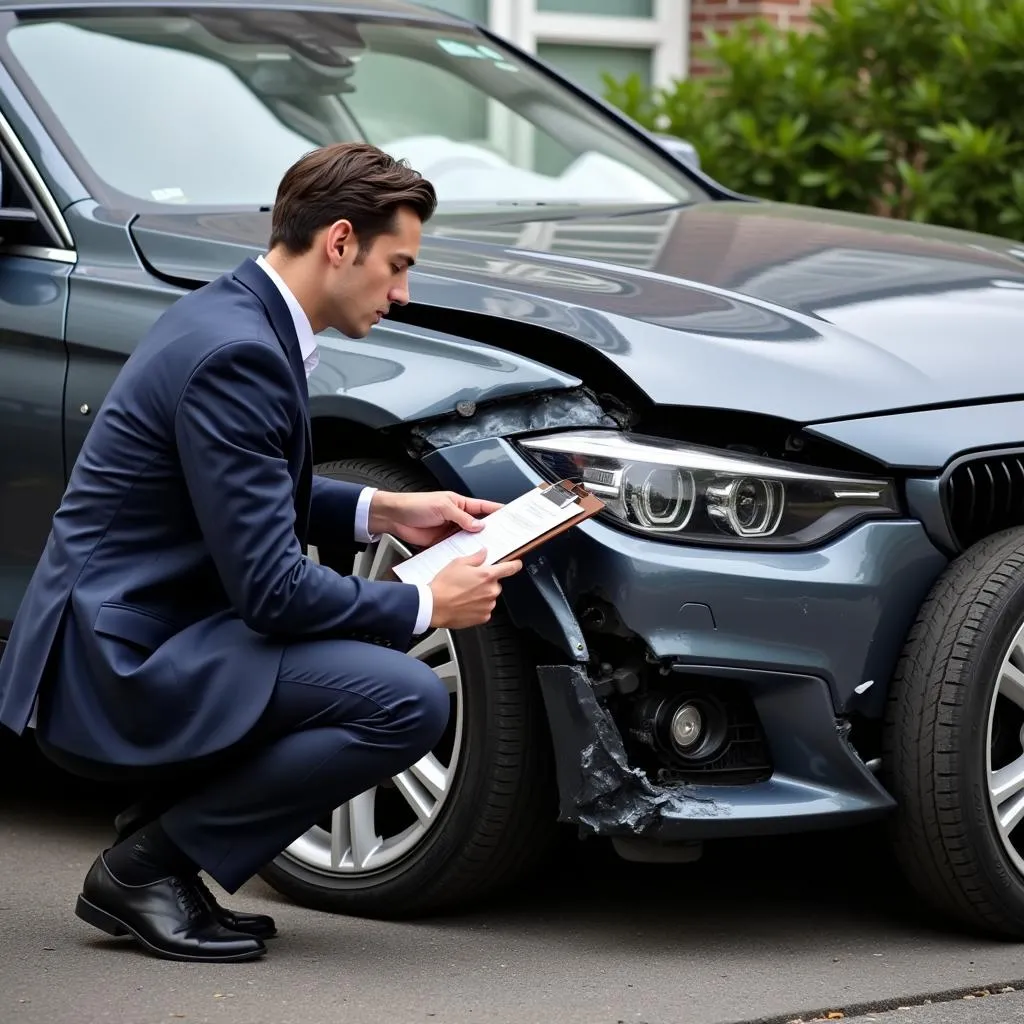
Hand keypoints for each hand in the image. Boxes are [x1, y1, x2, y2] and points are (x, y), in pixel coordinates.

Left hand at [368, 490, 502, 548]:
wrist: (395, 517)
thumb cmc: (416, 504)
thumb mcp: (442, 507)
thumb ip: (462, 517)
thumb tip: (479, 525)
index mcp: (460, 504)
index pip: (484, 507)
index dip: (498, 511)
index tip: (511, 516)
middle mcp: (458, 518)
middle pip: (479, 526)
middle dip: (491, 531)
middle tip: (504, 538)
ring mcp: (451, 531)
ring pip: (469, 539)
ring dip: (477, 544)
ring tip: (489, 551)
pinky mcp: (442, 543)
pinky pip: (456, 549)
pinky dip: (463, 553)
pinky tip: (469, 558)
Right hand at [428, 549, 522, 628]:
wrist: (433, 606)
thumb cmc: (444, 586)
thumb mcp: (458, 563)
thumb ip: (475, 557)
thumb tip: (484, 553)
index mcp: (487, 575)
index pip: (510, 568)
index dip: (514, 565)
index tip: (517, 564)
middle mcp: (491, 591)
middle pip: (495, 584)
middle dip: (486, 582)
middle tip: (470, 582)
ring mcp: (488, 605)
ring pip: (489, 597)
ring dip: (481, 595)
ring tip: (464, 594)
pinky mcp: (483, 617)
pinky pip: (484, 609)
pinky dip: (477, 607)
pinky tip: (464, 603)